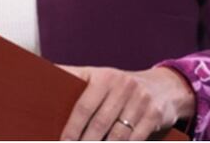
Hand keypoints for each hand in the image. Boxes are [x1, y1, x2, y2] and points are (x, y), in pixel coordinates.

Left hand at [59, 65, 195, 140]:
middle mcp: (124, 86)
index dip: (71, 129)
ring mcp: (141, 101)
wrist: (165, 86)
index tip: (63, 142)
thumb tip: (44, 75)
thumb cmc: (122, 86)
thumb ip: (74, 78)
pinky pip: (135, 140)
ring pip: (117, 136)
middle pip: (99, 125)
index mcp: (106, 77)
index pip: (83, 107)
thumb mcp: (101, 77)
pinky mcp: (154, 115)